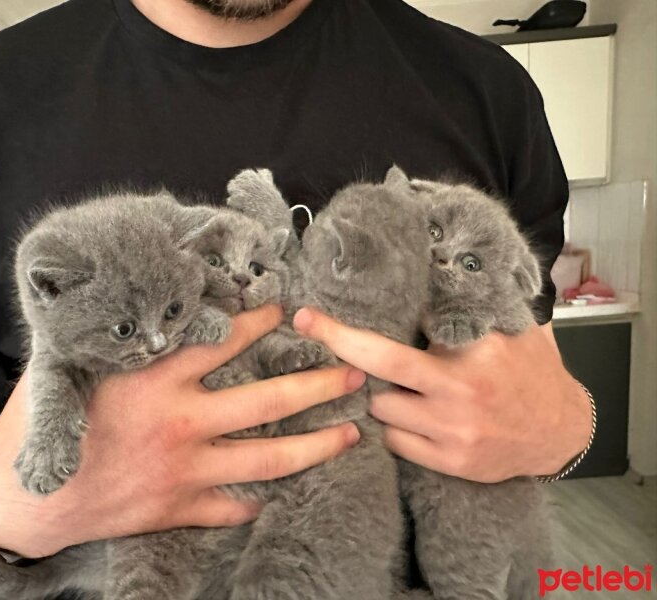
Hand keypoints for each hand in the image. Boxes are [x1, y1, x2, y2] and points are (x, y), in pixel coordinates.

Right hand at [0, 305, 362, 556]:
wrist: (20, 499)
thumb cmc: (39, 422)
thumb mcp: (70, 365)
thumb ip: (117, 339)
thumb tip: (148, 305)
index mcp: (155, 378)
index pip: (225, 340)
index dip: (264, 321)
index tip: (291, 311)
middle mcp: (180, 422)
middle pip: (268, 400)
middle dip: (319, 384)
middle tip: (355, 373)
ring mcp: (185, 470)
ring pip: (268, 457)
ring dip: (316, 444)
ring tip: (351, 432)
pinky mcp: (177, 508)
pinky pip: (232, 507)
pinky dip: (257, 500)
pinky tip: (278, 493)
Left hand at [293, 307, 591, 482]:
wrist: (562, 431)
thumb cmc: (532, 370)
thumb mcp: (508, 328)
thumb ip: (465, 308)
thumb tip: (420, 271)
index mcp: (470, 360)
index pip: (388, 349)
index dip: (341, 335)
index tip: (306, 318)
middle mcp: (458, 401)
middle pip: (376, 383)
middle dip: (353, 364)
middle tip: (337, 347)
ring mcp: (454, 437)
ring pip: (381, 414)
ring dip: (377, 396)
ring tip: (393, 382)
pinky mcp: (452, 464)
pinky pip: (397, 444)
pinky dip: (393, 427)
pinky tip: (407, 412)